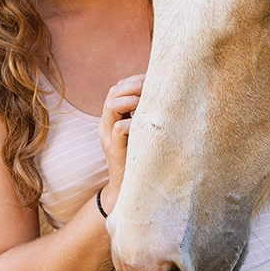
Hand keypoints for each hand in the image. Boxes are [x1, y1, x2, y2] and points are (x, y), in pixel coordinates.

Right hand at [97, 74, 144, 213]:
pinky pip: (119, 128)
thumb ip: (143, 117)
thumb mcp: (139, 134)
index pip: (116, 89)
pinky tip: (146, 124)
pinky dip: (132, 122)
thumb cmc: (139, 160)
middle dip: (132, 84)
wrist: (127, 191)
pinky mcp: (115, 150)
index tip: (151, 79)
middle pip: (112, 93)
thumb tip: (164, 97)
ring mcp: (108, 137)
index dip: (132, 80)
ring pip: (111, 106)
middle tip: (150, 86)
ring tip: (145, 102)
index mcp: (111, 119)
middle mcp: (106, 125)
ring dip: (130, 99)